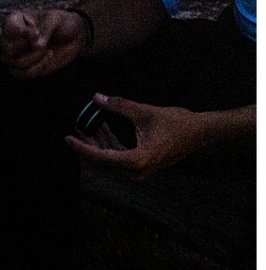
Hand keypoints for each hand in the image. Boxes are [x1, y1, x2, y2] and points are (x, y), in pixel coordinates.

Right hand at [0, 8, 88, 78]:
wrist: (73, 37)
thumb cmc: (61, 23)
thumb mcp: (55, 20)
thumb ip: (44, 30)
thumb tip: (36, 46)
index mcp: (15, 21)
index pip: (7, 27)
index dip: (20, 33)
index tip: (36, 32)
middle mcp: (10, 39)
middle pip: (8, 49)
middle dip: (27, 48)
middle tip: (42, 44)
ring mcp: (14, 56)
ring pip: (15, 63)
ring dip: (35, 58)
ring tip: (48, 50)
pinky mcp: (22, 69)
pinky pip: (23, 73)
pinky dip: (39, 67)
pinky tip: (49, 57)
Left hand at [66, 95, 205, 180]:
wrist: (201, 132)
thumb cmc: (178, 123)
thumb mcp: (145, 112)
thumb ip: (119, 106)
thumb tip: (96, 97)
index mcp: (136, 161)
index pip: (100, 157)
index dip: (81, 147)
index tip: (68, 138)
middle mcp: (135, 171)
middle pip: (102, 160)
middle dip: (88, 143)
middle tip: (76, 127)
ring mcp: (138, 171)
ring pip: (109, 159)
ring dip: (98, 142)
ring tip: (86, 125)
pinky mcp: (141, 166)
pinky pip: (119, 157)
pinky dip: (110, 144)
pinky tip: (102, 129)